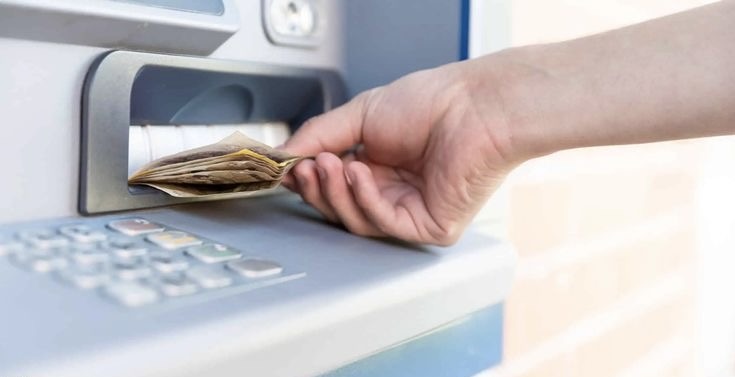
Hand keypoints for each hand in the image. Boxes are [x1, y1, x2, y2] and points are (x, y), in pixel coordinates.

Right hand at [282, 62, 516, 244]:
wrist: (474, 106)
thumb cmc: (432, 103)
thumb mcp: (361, 113)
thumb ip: (319, 134)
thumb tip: (283, 153)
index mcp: (378, 166)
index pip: (332, 186)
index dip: (307, 180)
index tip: (286, 168)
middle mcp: (393, 191)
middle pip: (339, 208)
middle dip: (317, 188)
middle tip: (304, 166)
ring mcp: (411, 212)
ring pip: (356, 221)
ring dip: (336, 192)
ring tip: (328, 164)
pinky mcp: (429, 228)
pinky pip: (384, 223)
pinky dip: (364, 199)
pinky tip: (357, 173)